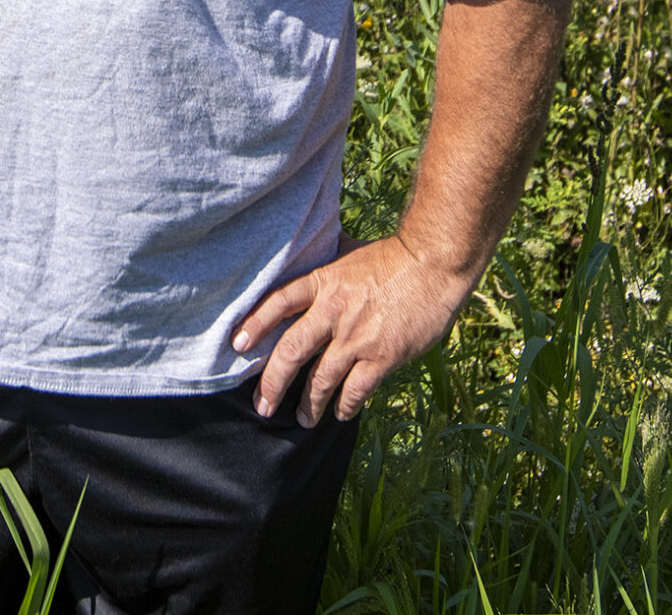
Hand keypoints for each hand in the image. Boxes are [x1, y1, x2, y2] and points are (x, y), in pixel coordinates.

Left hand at [233, 236, 468, 425]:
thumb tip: (310, 253)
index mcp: (323, 283)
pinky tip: (340, 413)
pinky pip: (356, 390)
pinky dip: (345, 405)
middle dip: (272, 383)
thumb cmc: (395, 257)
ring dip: (309, 404)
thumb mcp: (350, 253)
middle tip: (262, 404)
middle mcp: (333, 312)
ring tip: (304, 418)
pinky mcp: (383, 357)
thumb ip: (328, 265)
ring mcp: (357, 337)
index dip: (254, 324)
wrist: (434, 264)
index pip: (277, 303)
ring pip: (321, 379)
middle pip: (291, 351)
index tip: (237, 344)